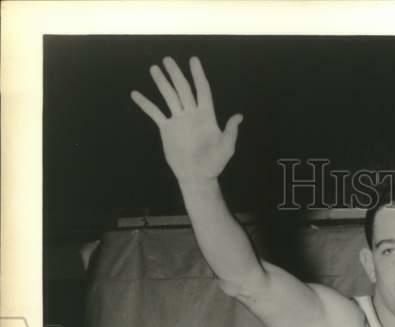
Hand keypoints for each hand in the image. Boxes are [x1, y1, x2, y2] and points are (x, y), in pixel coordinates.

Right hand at [131, 56, 242, 182]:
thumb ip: (230, 132)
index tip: (193, 60)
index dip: (198, 75)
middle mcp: (191, 114)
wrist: (197, 177)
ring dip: (161, 83)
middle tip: (168, 60)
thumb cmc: (214, 164)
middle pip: (183, 89)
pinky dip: (145, 104)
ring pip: (169, 96)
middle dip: (176, 74)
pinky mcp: (167, 129)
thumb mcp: (226, 148)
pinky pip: (155, 113)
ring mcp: (178, 120)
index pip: (202, 90)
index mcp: (206, 116)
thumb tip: (238, 116)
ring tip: (154, 69)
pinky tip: (135, 94)